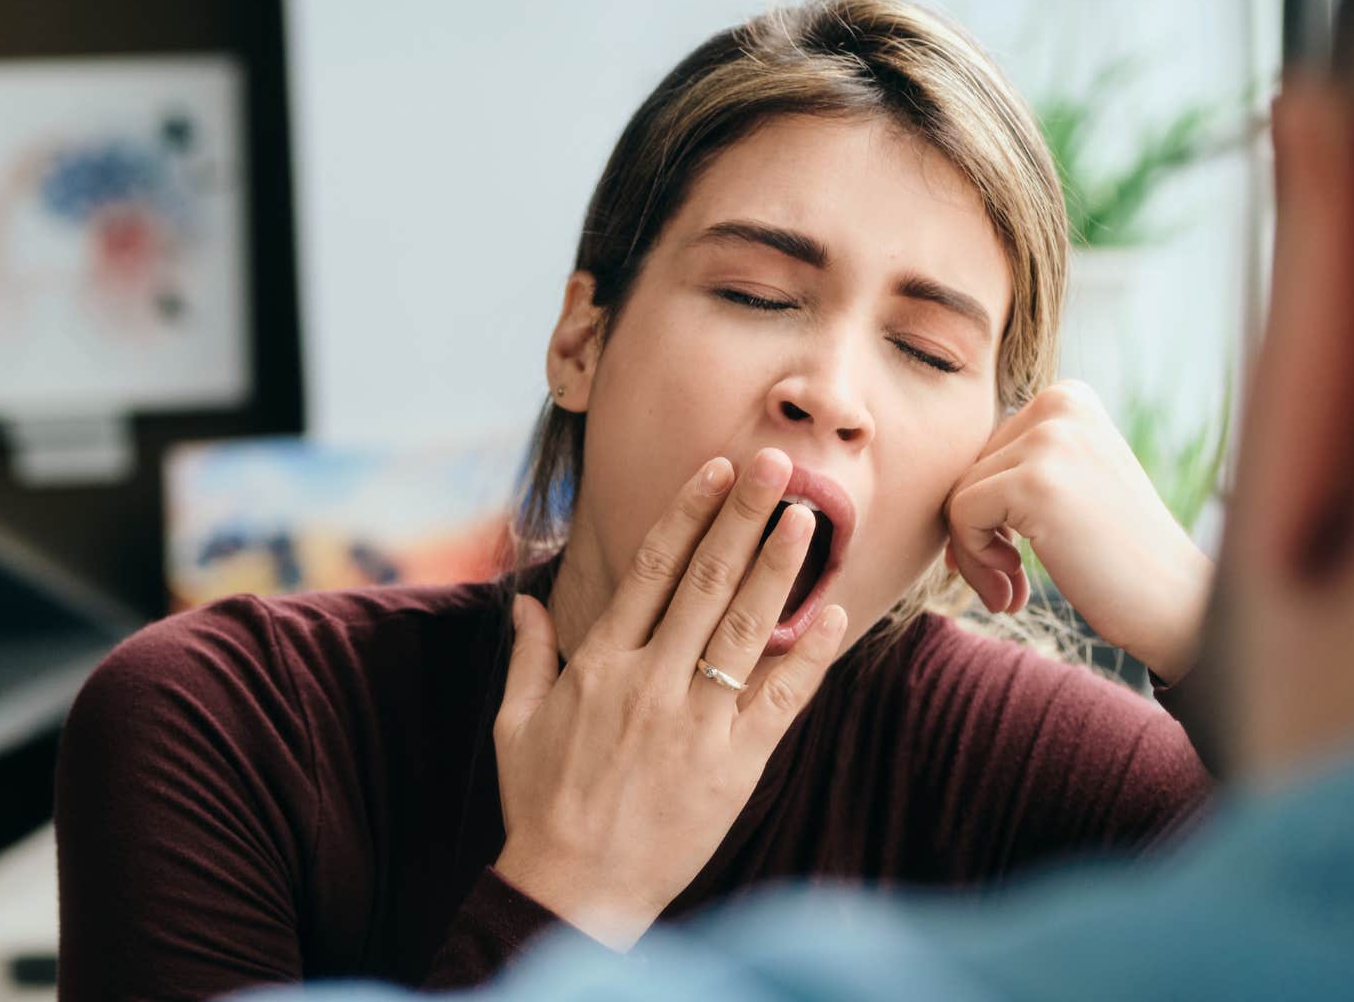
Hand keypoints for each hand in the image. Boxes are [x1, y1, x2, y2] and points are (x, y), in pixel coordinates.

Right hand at [491, 449, 849, 949]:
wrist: (573, 889)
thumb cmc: (542, 805)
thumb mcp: (516, 724)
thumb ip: (528, 656)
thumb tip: (524, 600)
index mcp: (600, 664)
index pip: (654, 569)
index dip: (689, 512)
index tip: (717, 468)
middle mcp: (650, 681)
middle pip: (707, 581)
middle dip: (745, 516)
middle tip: (779, 464)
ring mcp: (695, 721)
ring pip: (746, 627)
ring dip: (780, 568)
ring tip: (809, 518)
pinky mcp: (734, 763)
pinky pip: (780, 698)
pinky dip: (810, 654)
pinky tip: (836, 614)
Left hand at [945, 381, 1212, 682]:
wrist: (1175, 605)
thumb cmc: (1117, 557)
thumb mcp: (1069, 486)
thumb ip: (1012, 469)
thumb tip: (929, 481)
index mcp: (1068, 398)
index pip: (983, 450)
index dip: (984, 510)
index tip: (1011, 556)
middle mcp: (1060, 404)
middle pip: (965, 469)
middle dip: (975, 534)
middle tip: (1009, 581)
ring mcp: (1050, 441)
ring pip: (957, 495)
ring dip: (973, 556)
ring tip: (1010, 590)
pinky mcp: (1035, 483)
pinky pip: (960, 516)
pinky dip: (973, 563)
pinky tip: (1013, 591)